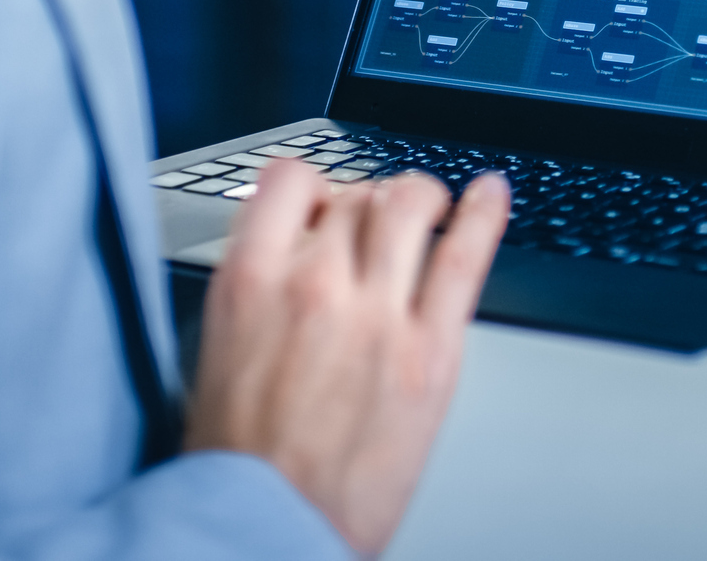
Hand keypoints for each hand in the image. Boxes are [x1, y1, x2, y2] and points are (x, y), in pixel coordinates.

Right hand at [183, 158, 510, 555]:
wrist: (265, 529)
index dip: (314, 187)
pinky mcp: (430, 351)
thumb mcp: (216, 353)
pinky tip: (491, 194)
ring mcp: (377, 313)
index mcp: (250, 281)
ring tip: (430, 209)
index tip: (325, 200)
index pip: (290, 180)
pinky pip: (465, 258)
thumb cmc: (237, 462)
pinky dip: (484, 216)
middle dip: (367, 205)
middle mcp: (313, 283)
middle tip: (376, 227)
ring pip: (410, 207)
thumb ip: (256, 291)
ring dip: (421, 199)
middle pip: (356, 197)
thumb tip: (285, 255)